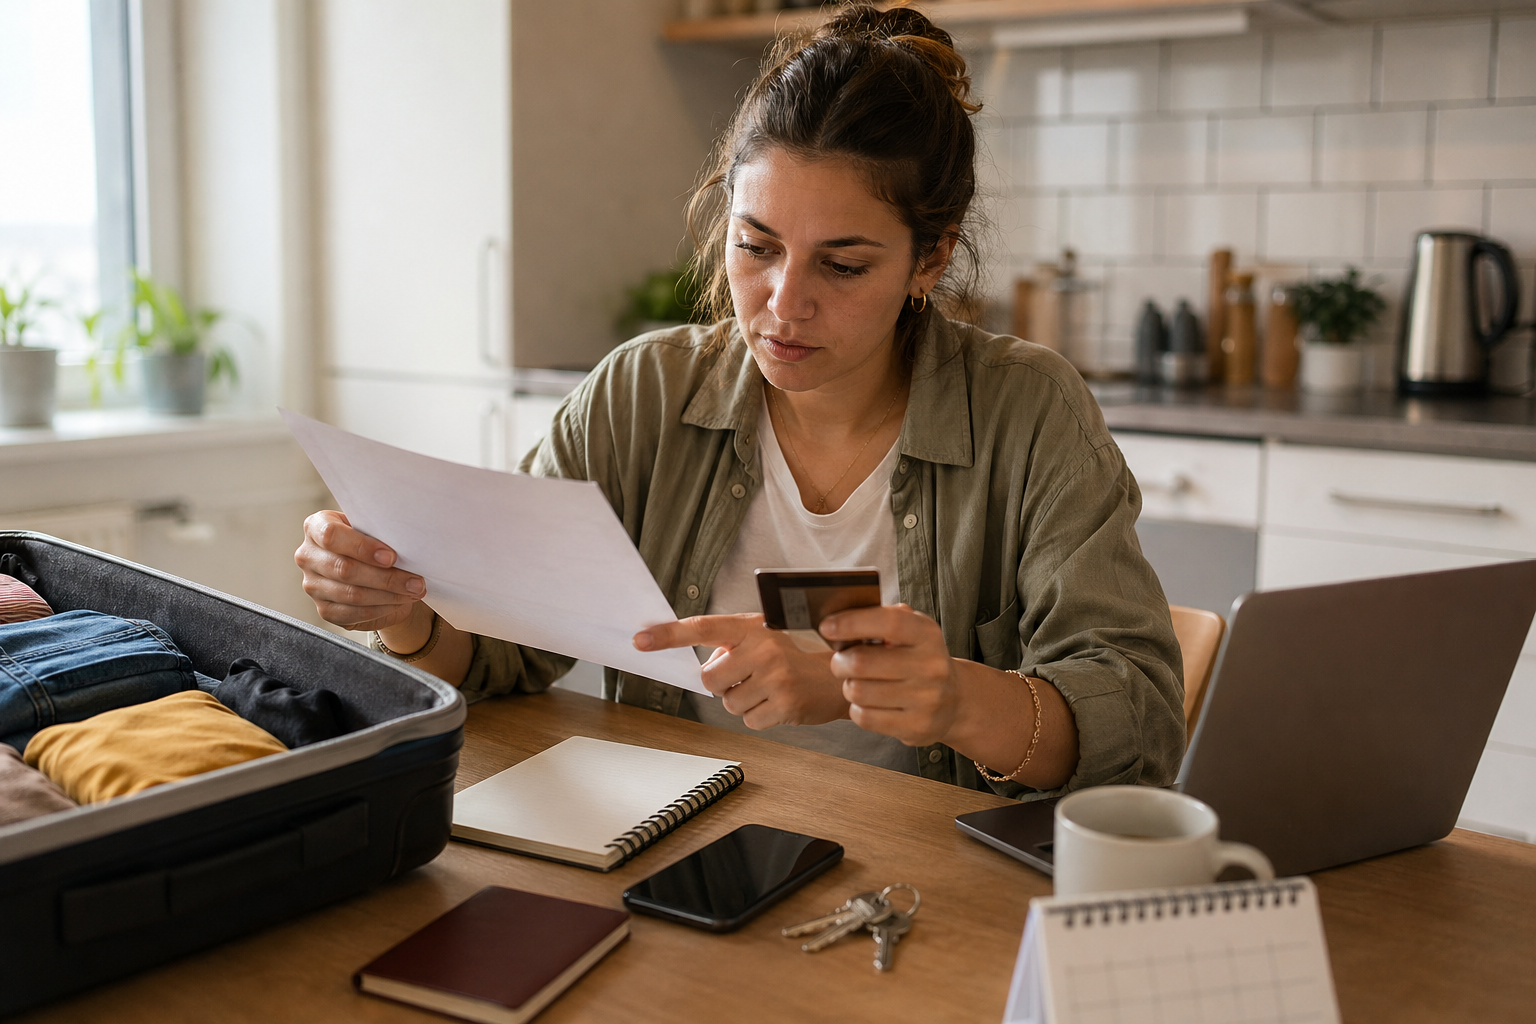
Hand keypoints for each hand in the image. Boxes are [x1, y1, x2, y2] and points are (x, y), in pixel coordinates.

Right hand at [295, 510, 425, 631]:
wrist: (370, 568)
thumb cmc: (372, 543)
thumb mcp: (373, 530)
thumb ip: (379, 533)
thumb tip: (406, 545)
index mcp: (316, 527)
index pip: (331, 535)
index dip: (362, 547)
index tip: (391, 557)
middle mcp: (308, 556)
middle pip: (344, 569)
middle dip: (386, 577)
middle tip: (415, 581)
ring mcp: (313, 585)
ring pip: (352, 594)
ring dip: (389, 595)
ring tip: (413, 591)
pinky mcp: (324, 610)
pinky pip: (354, 613)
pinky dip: (382, 609)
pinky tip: (399, 602)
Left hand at [634, 614, 848, 727]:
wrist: (844, 674)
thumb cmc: (799, 654)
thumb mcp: (768, 636)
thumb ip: (734, 645)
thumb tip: (706, 668)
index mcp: (754, 626)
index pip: (702, 627)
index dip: (668, 635)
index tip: (641, 640)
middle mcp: (764, 648)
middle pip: (709, 679)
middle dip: (721, 683)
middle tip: (748, 677)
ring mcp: (775, 678)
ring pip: (728, 703)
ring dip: (743, 701)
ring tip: (769, 689)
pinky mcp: (785, 705)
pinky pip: (748, 720)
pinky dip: (759, 716)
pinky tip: (779, 703)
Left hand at [819, 604, 961, 746]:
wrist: (956, 702)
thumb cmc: (921, 660)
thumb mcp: (913, 632)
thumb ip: (884, 619)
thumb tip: (843, 618)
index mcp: (927, 635)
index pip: (888, 623)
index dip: (852, 623)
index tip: (827, 627)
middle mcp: (931, 666)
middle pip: (862, 662)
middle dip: (840, 662)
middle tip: (840, 662)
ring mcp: (926, 699)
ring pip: (858, 691)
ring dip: (848, 687)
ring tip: (857, 683)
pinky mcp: (916, 727)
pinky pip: (865, 717)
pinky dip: (857, 709)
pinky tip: (868, 703)